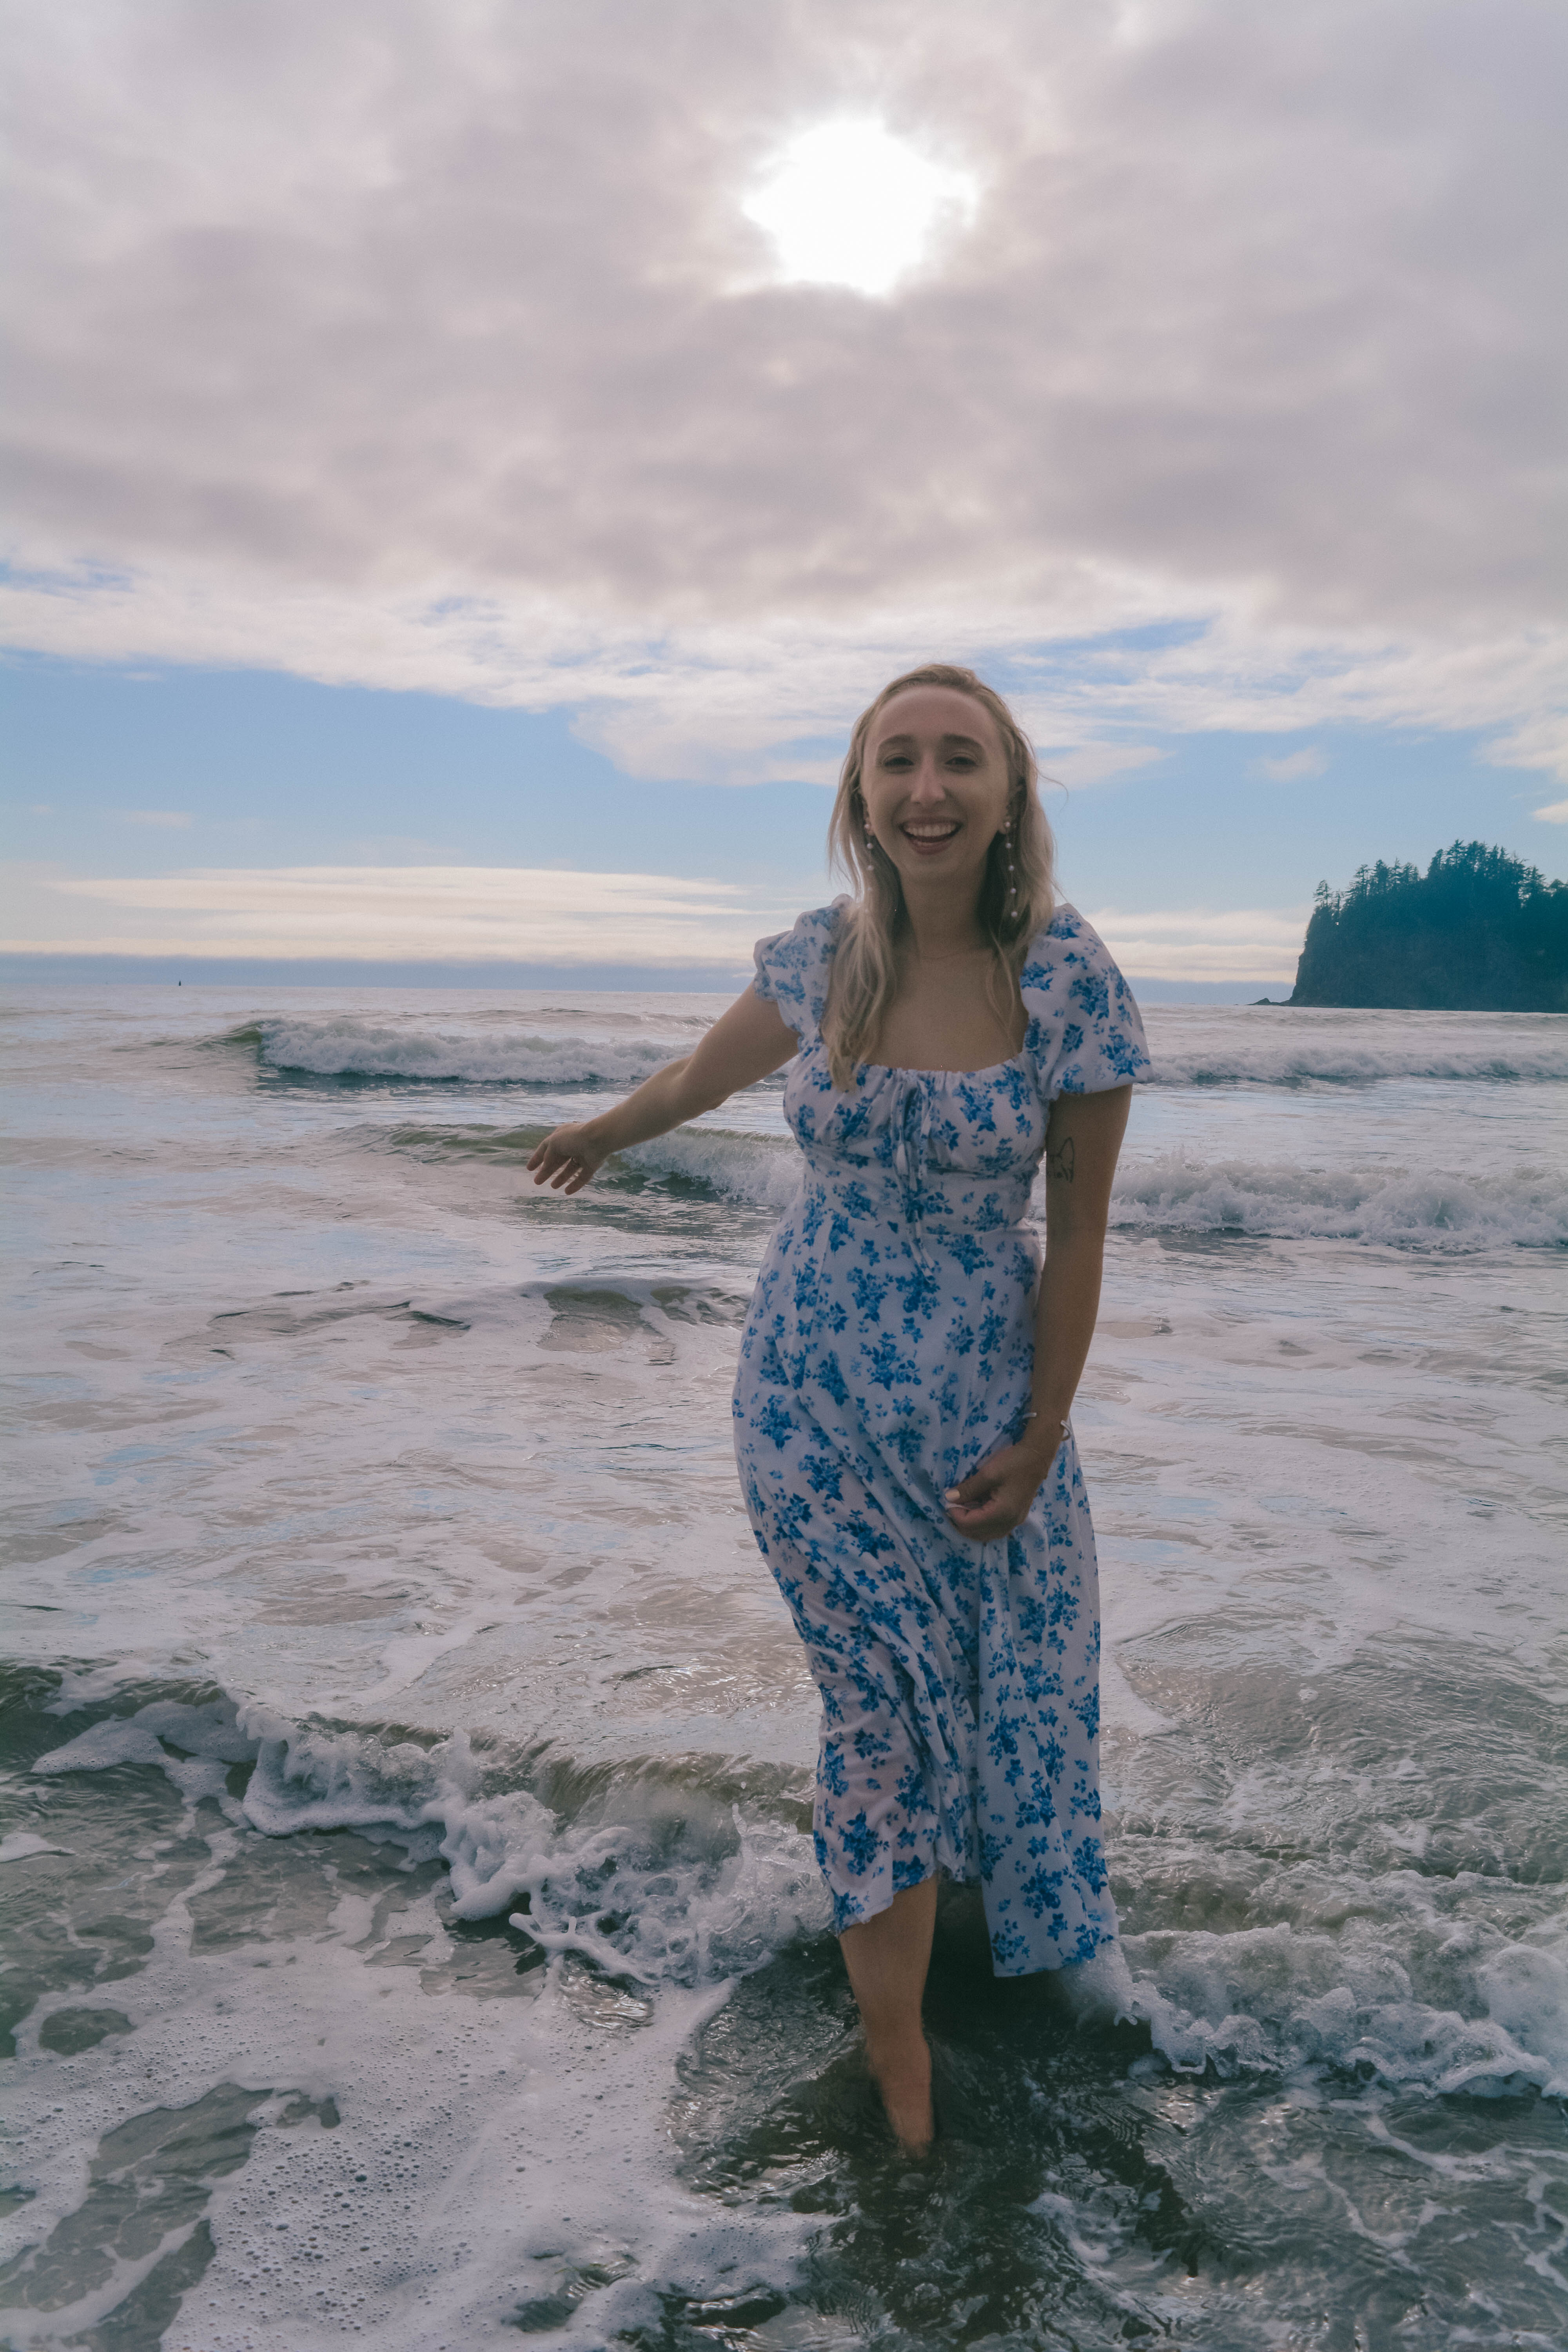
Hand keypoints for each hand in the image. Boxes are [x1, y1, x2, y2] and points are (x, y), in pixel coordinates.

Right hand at [526, 1122, 607, 1193]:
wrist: (597, 1140)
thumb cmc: (573, 1138)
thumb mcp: (554, 1144)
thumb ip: (547, 1155)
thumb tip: (545, 1165)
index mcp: (561, 1136)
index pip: (546, 1148)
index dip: (537, 1158)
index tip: (529, 1169)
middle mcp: (572, 1145)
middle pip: (557, 1160)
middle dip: (547, 1171)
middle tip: (537, 1182)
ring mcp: (583, 1155)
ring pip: (570, 1169)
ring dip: (561, 1178)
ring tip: (553, 1187)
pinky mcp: (592, 1165)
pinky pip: (582, 1177)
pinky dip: (575, 1184)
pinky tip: (567, 1192)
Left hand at [943, 1435, 1060, 1542]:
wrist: (1037, 1457)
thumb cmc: (1013, 1463)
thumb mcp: (987, 1474)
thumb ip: (968, 1489)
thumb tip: (948, 1498)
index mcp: (1001, 1514)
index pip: (970, 1524)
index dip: (955, 1513)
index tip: (948, 1499)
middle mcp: (1009, 1523)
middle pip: (977, 1534)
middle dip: (961, 1522)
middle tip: (952, 1505)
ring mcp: (1014, 1522)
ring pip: (986, 1534)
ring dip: (971, 1524)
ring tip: (962, 1507)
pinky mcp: (1016, 1516)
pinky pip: (994, 1528)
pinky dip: (982, 1522)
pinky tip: (976, 1509)